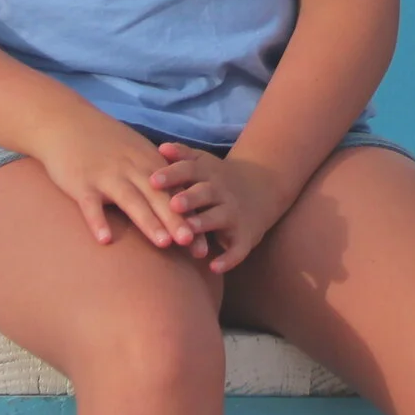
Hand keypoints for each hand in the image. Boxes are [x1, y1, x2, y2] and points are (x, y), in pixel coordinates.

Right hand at [29, 109, 194, 251]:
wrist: (67, 122)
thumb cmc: (106, 142)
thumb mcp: (137, 153)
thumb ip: (156, 176)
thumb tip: (178, 204)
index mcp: (149, 163)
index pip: (175, 193)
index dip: (190, 216)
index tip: (204, 243)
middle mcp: (132, 169)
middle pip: (159, 197)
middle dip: (177, 221)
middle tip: (193, 244)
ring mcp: (107, 176)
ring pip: (131, 200)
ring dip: (148, 221)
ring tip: (163, 243)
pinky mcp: (82, 183)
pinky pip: (91, 204)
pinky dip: (98, 221)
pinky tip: (105, 240)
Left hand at [151, 144, 293, 273]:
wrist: (263, 189)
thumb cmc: (218, 179)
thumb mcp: (204, 162)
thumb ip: (183, 156)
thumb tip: (160, 146)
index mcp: (209, 174)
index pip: (190, 170)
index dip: (172, 175)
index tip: (152, 180)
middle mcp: (222, 192)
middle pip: (205, 193)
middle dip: (190, 199)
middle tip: (173, 204)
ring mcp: (234, 214)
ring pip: (219, 218)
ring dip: (204, 224)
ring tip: (188, 232)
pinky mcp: (245, 236)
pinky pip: (237, 249)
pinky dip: (228, 258)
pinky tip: (214, 267)